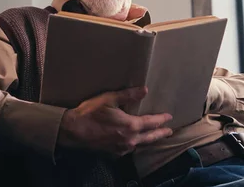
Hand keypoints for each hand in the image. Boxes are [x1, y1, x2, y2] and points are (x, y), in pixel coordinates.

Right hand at [57, 86, 172, 156]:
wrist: (73, 131)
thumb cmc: (90, 112)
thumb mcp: (109, 98)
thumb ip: (128, 95)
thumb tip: (145, 90)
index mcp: (131, 125)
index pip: (152, 122)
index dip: (161, 119)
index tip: (169, 117)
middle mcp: (130, 139)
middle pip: (150, 137)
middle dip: (161, 133)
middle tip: (169, 131)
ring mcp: (122, 148)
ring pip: (141, 144)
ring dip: (150, 139)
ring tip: (154, 136)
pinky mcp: (113, 152)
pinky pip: (130, 148)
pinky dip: (136, 144)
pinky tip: (135, 142)